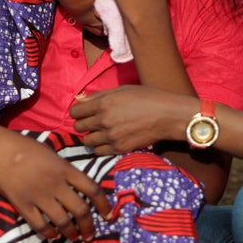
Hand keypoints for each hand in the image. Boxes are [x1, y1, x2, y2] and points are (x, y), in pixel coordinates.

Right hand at [0, 125, 111, 241]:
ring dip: (71, 233)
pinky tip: (54, 235)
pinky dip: (49, 233)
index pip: (92, 189)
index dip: (104, 205)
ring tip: (75, 237)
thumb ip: (66, 171)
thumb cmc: (26, 148)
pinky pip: (40, 225)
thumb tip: (80, 188)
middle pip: (80, 210)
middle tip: (90, 234)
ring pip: (62, 221)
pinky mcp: (22, 205)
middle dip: (89, 226)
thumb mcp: (53, 154)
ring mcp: (38, 196)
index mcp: (65, 168)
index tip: (109, 215)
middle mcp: (55, 183)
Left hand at [71, 85, 193, 154]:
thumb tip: (78, 99)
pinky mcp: (119, 148)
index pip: (75, 112)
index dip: (78, 112)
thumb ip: (99, 95)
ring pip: (87, 141)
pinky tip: (109, 140)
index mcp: (104, 103)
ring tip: (102, 132)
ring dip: (92, 137)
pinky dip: (100, 147)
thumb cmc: (148, 98)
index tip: (84, 112)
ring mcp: (111, 136)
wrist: (168, 115)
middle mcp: (104, 120)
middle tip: (93, 122)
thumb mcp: (122, 90)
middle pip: (79, 127)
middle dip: (84, 124)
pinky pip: (99, 152)